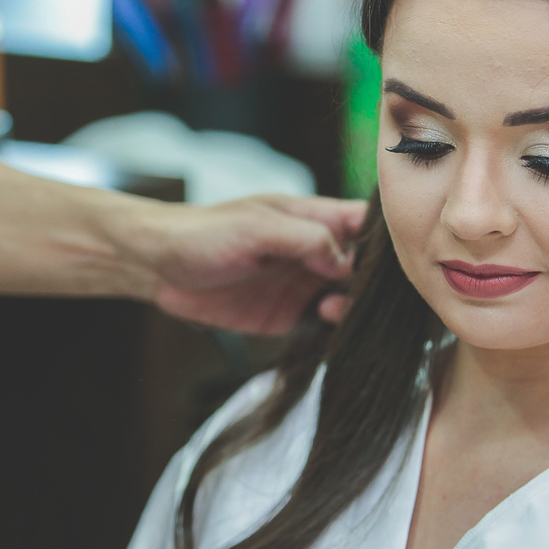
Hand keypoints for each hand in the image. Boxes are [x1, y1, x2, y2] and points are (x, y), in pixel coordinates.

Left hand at [146, 195, 365, 333]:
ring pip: (349, 298)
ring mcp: (303, 284)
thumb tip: (346, 262)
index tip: (391, 258)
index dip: (386, 238)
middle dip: (371, 282)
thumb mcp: (256, 228)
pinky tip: (324, 325)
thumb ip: (305, 239)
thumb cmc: (203, 233)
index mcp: (314, 218)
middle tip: (357, 292)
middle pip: (365, 266)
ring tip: (331, 308)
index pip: (366, 223)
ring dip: (352, 307)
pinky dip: (333, 330)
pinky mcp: (288, 315)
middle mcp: (315, 251)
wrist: (157, 265)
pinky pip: (323, 326)